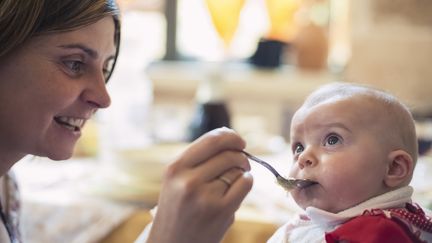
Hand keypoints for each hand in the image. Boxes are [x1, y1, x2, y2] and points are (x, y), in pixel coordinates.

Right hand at [147, 128, 252, 242]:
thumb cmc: (178, 208)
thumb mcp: (177, 180)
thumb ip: (199, 158)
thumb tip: (229, 135)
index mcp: (175, 168)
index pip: (211, 140)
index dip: (230, 136)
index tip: (238, 141)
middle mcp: (188, 180)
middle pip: (228, 154)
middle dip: (240, 154)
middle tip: (242, 161)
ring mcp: (205, 196)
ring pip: (237, 169)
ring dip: (242, 170)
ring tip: (234, 179)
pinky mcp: (221, 211)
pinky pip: (245, 183)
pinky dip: (247, 181)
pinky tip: (239, 187)